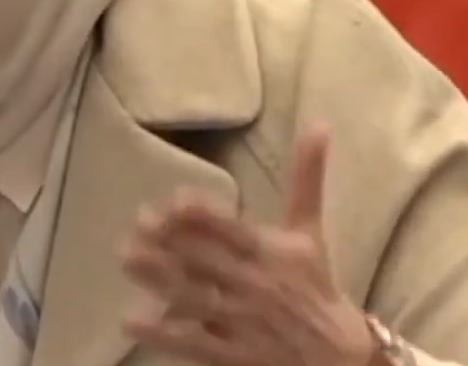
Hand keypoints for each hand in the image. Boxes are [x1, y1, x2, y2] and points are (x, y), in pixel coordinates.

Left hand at [121, 125, 375, 365]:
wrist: (339, 356)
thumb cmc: (315, 283)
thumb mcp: (310, 229)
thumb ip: (308, 177)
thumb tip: (320, 124)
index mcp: (272, 251)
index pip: (233, 230)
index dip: (204, 216)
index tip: (173, 200)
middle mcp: (256, 284)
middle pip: (207, 261)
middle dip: (170, 243)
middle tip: (135, 225)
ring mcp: (242, 322)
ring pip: (195, 298)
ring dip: (160, 280)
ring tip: (127, 260)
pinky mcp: (232, 354)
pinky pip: (194, 344)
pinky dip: (164, 334)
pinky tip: (132, 321)